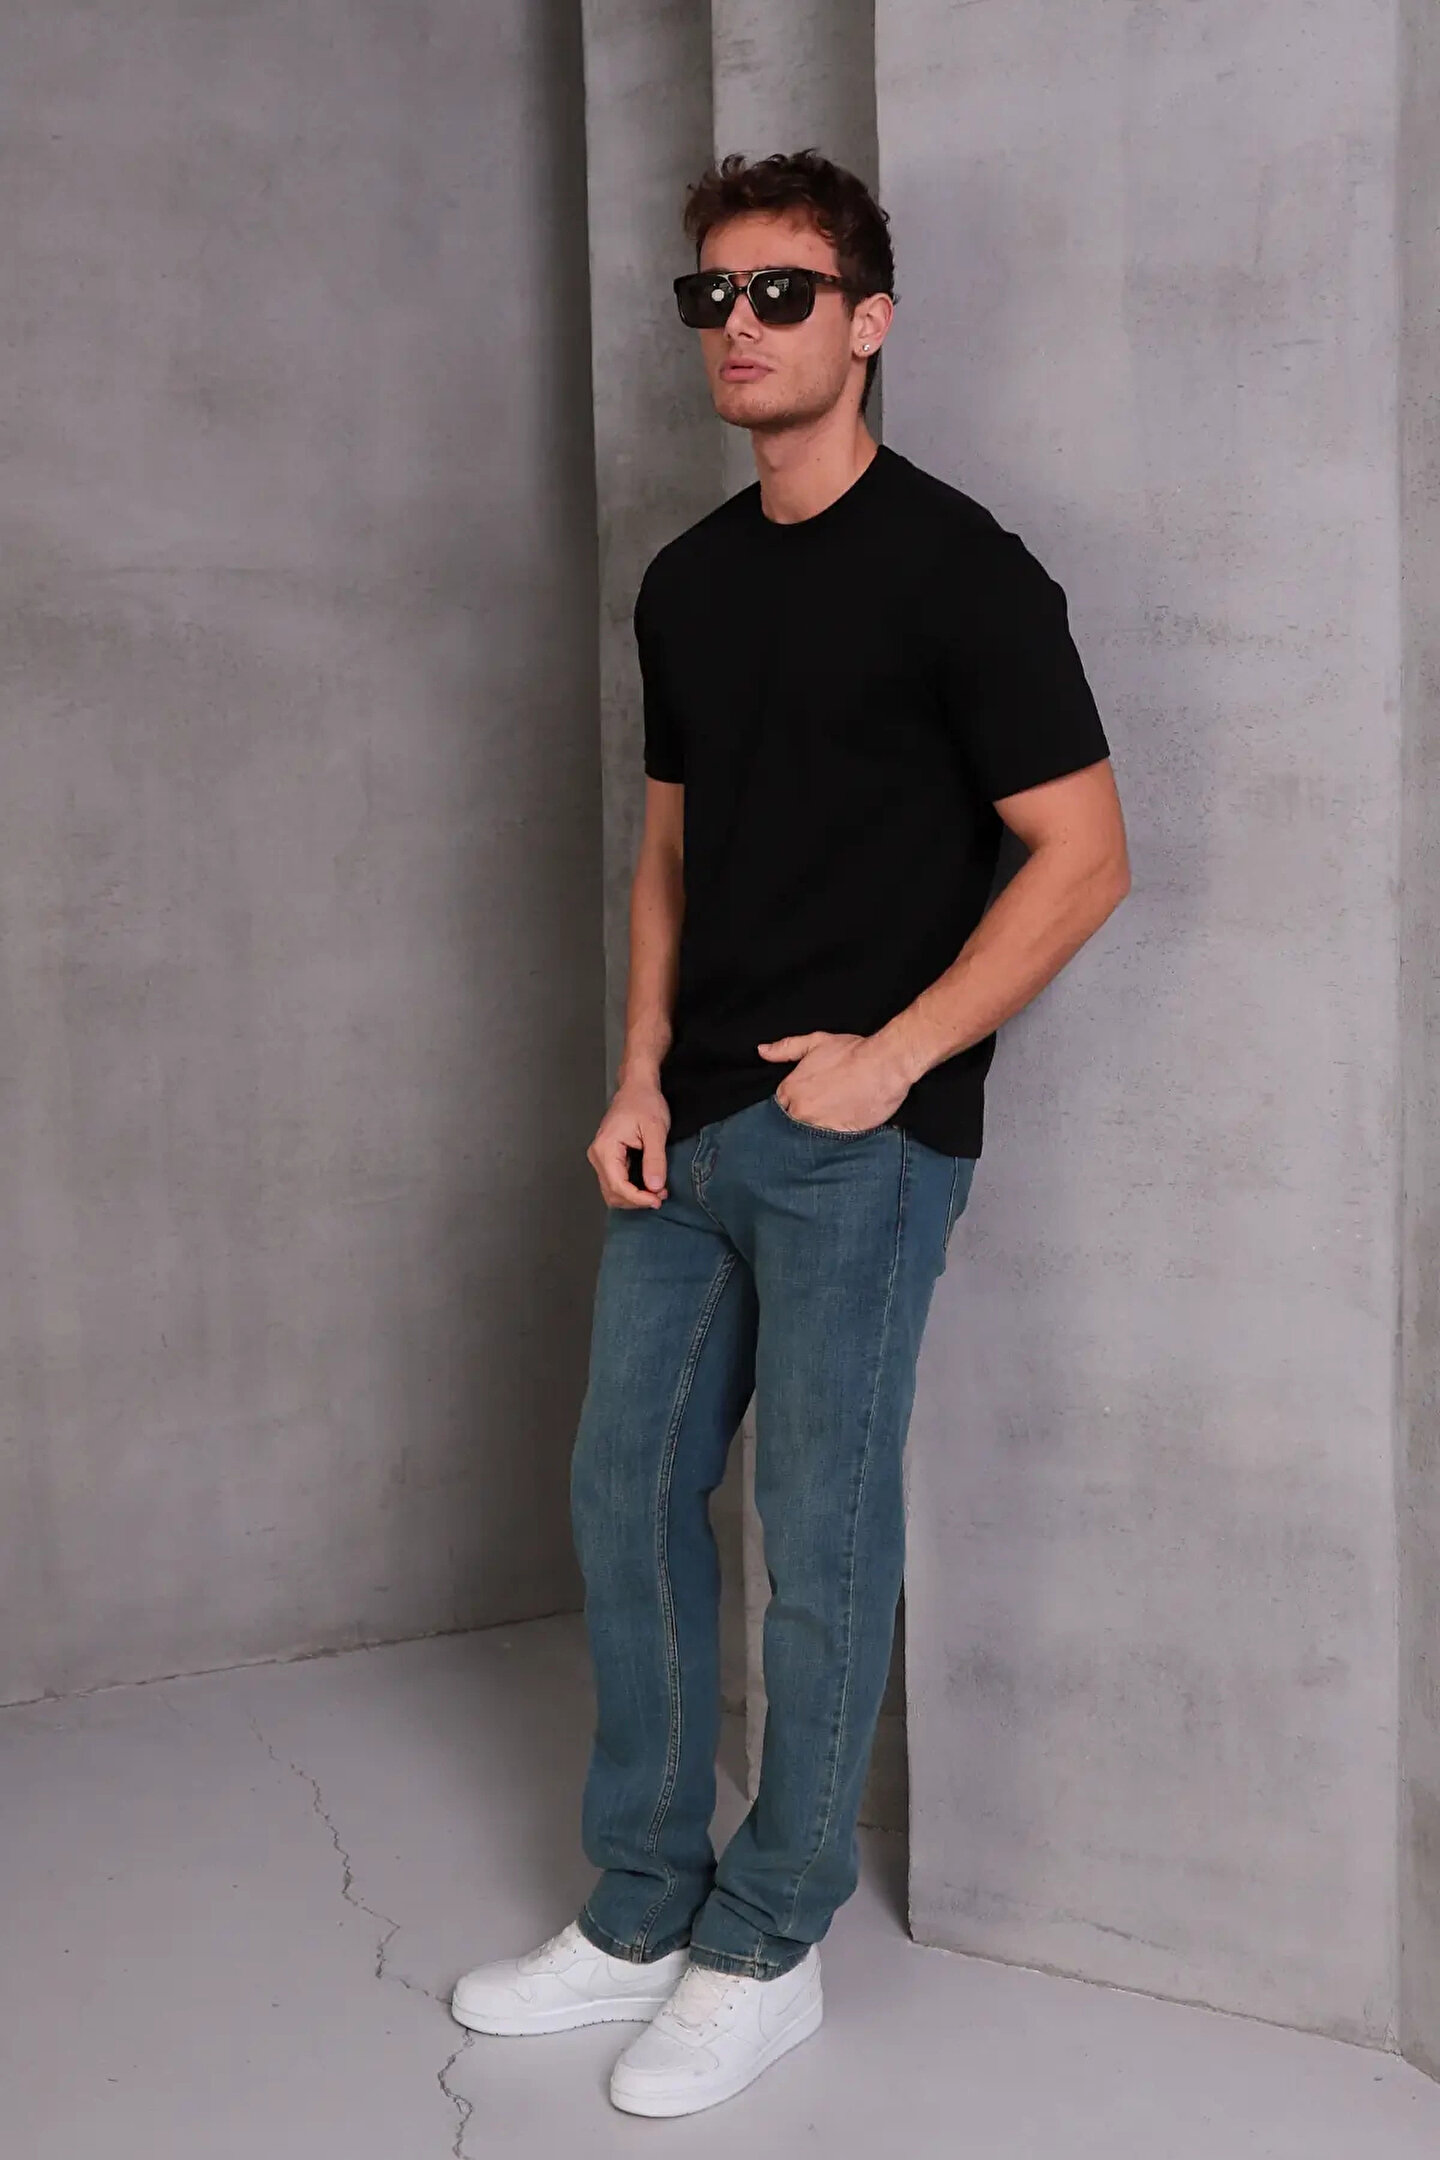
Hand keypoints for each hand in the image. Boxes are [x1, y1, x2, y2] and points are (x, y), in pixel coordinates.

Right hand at [588, 1078, 670, 1207]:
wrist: (638, 1086)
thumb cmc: (644, 1102)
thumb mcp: (655, 1130)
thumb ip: (655, 1159)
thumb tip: (655, 1186)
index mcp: (605, 1148)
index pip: (618, 1186)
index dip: (638, 1198)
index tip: (658, 1200)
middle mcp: (597, 1154)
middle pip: (612, 1193)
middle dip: (636, 1200)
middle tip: (661, 1196)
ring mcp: (600, 1157)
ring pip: (612, 1191)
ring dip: (633, 1197)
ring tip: (656, 1191)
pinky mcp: (607, 1158)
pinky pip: (615, 1181)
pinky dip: (631, 1189)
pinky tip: (648, 1184)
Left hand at [756, 1031, 910, 1132]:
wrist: (884, 1064)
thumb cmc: (852, 1052)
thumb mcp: (815, 1042)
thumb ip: (786, 1048)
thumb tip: (762, 1051)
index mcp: (790, 1089)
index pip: (781, 1106)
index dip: (794, 1105)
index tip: (808, 1103)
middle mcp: (799, 1110)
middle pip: (793, 1124)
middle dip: (804, 1120)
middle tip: (822, 1113)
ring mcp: (818, 1126)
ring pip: (810, 1136)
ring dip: (818, 1132)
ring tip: (833, 1123)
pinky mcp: (838, 1137)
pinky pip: (830, 1144)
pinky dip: (834, 1141)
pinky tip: (843, 1130)